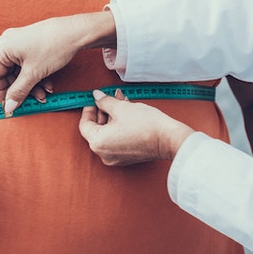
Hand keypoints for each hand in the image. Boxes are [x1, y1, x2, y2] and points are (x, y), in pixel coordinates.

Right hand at [0, 11, 116, 114]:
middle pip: (8, 74)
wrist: (76, 32)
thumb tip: (8, 107)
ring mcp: (19, 43)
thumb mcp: (34, 73)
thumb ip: (18, 91)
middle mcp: (8, 43)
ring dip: (31, 85)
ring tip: (44, 93)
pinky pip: (27, 65)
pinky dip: (36, 76)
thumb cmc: (54, 47)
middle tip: (34, 100)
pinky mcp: (30, 44)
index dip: (2, 92)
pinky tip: (47, 84)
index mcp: (2, 48)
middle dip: (22, 89)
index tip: (11, 105)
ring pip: (19, 71)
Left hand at [78, 90, 195, 165]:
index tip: (93, 100)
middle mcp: (104, 153)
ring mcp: (115, 157)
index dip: (88, 110)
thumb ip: (104, 102)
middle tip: (109, 98)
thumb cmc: (145, 125)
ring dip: (112, 117)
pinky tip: (126, 113)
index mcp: (98, 142)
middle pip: (97, 129)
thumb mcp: (121, 107)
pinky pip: (116, 140)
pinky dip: (118, 127)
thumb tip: (97, 96)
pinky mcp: (126, 157)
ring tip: (121, 102)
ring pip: (108, 134)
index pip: (85, 125)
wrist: (167, 139)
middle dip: (103, 111)